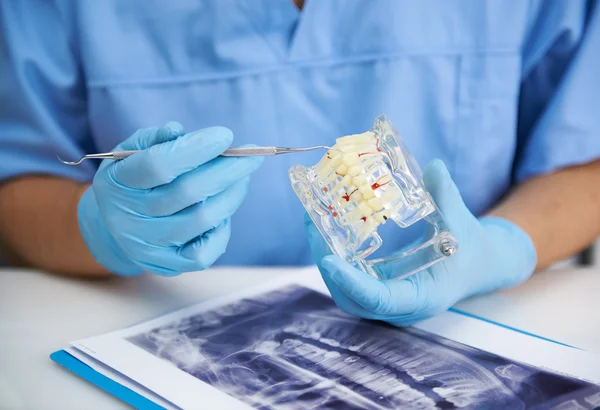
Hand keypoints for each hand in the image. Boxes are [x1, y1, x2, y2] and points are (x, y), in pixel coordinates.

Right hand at [78, 122, 262, 275]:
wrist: (117, 228)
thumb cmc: (133, 181)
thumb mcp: (131, 153)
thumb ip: (153, 139)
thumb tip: (178, 131)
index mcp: (117, 183)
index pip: (158, 164)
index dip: (196, 148)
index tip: (225, 135)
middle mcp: (129, 218)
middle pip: (188, 192)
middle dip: (227, 169)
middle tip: (251, 155)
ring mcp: (149, 246)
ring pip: (204, 218)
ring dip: (232, 193)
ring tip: (242, 176)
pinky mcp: (169, 264)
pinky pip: (207, 249)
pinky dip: (224, 226)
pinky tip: (224, 206)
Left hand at [307, 159, 536, 325]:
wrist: (477, 264)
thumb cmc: (471, 247)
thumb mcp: (460, 220)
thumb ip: (445, 195)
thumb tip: (432, 167)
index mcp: (422, 297)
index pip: (380, 300)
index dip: (352, 283)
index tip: (330, 261)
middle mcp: (400, 307)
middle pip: (352, 298)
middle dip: (328, 265)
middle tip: (313, 227)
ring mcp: (387, 301)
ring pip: (346, 290)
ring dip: (326, 258)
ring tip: (313, 223)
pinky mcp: (380, 289)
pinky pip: (351, 280)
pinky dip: (336, 257)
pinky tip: (326, 230)